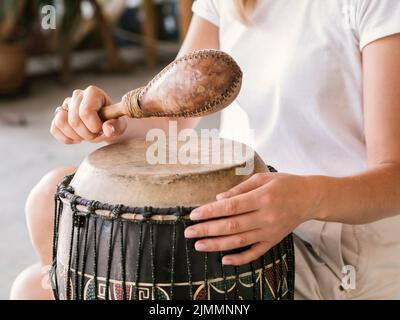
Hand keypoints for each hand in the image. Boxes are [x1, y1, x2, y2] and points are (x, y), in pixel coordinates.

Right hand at [50, 85, 126, 143]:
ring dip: (74, 135)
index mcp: (93, 92)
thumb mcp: (119, 125)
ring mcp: (66, 105)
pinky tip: (77, 139)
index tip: (101, 129)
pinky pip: (54, 128)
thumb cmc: (113, 122)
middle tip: (96, 135)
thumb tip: (107, 130)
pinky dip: (65, 138)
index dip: (93, 126)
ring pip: (60, 122)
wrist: (106, 125)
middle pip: (74, 120)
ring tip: (85, 137)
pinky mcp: (58, 115)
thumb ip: (115, 126)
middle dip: (86, 134)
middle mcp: (77, 95)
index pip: (86, 112)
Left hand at [185, 172, 322, 265]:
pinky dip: (240, 259)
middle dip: (207, 230)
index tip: (194, 215)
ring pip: (240, 241)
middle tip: (189, 232)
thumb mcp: (262, 178)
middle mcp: (266, 216)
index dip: (211, 212)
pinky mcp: (273, 241)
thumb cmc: (284, 184)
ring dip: (217, 245)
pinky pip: (255, 253)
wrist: (310, 198)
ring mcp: (270, 231)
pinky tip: (224, 260)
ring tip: (199, 245)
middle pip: (232, 226)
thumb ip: (240, 188)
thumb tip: (218, 198)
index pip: (231, 207)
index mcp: (262, 198)